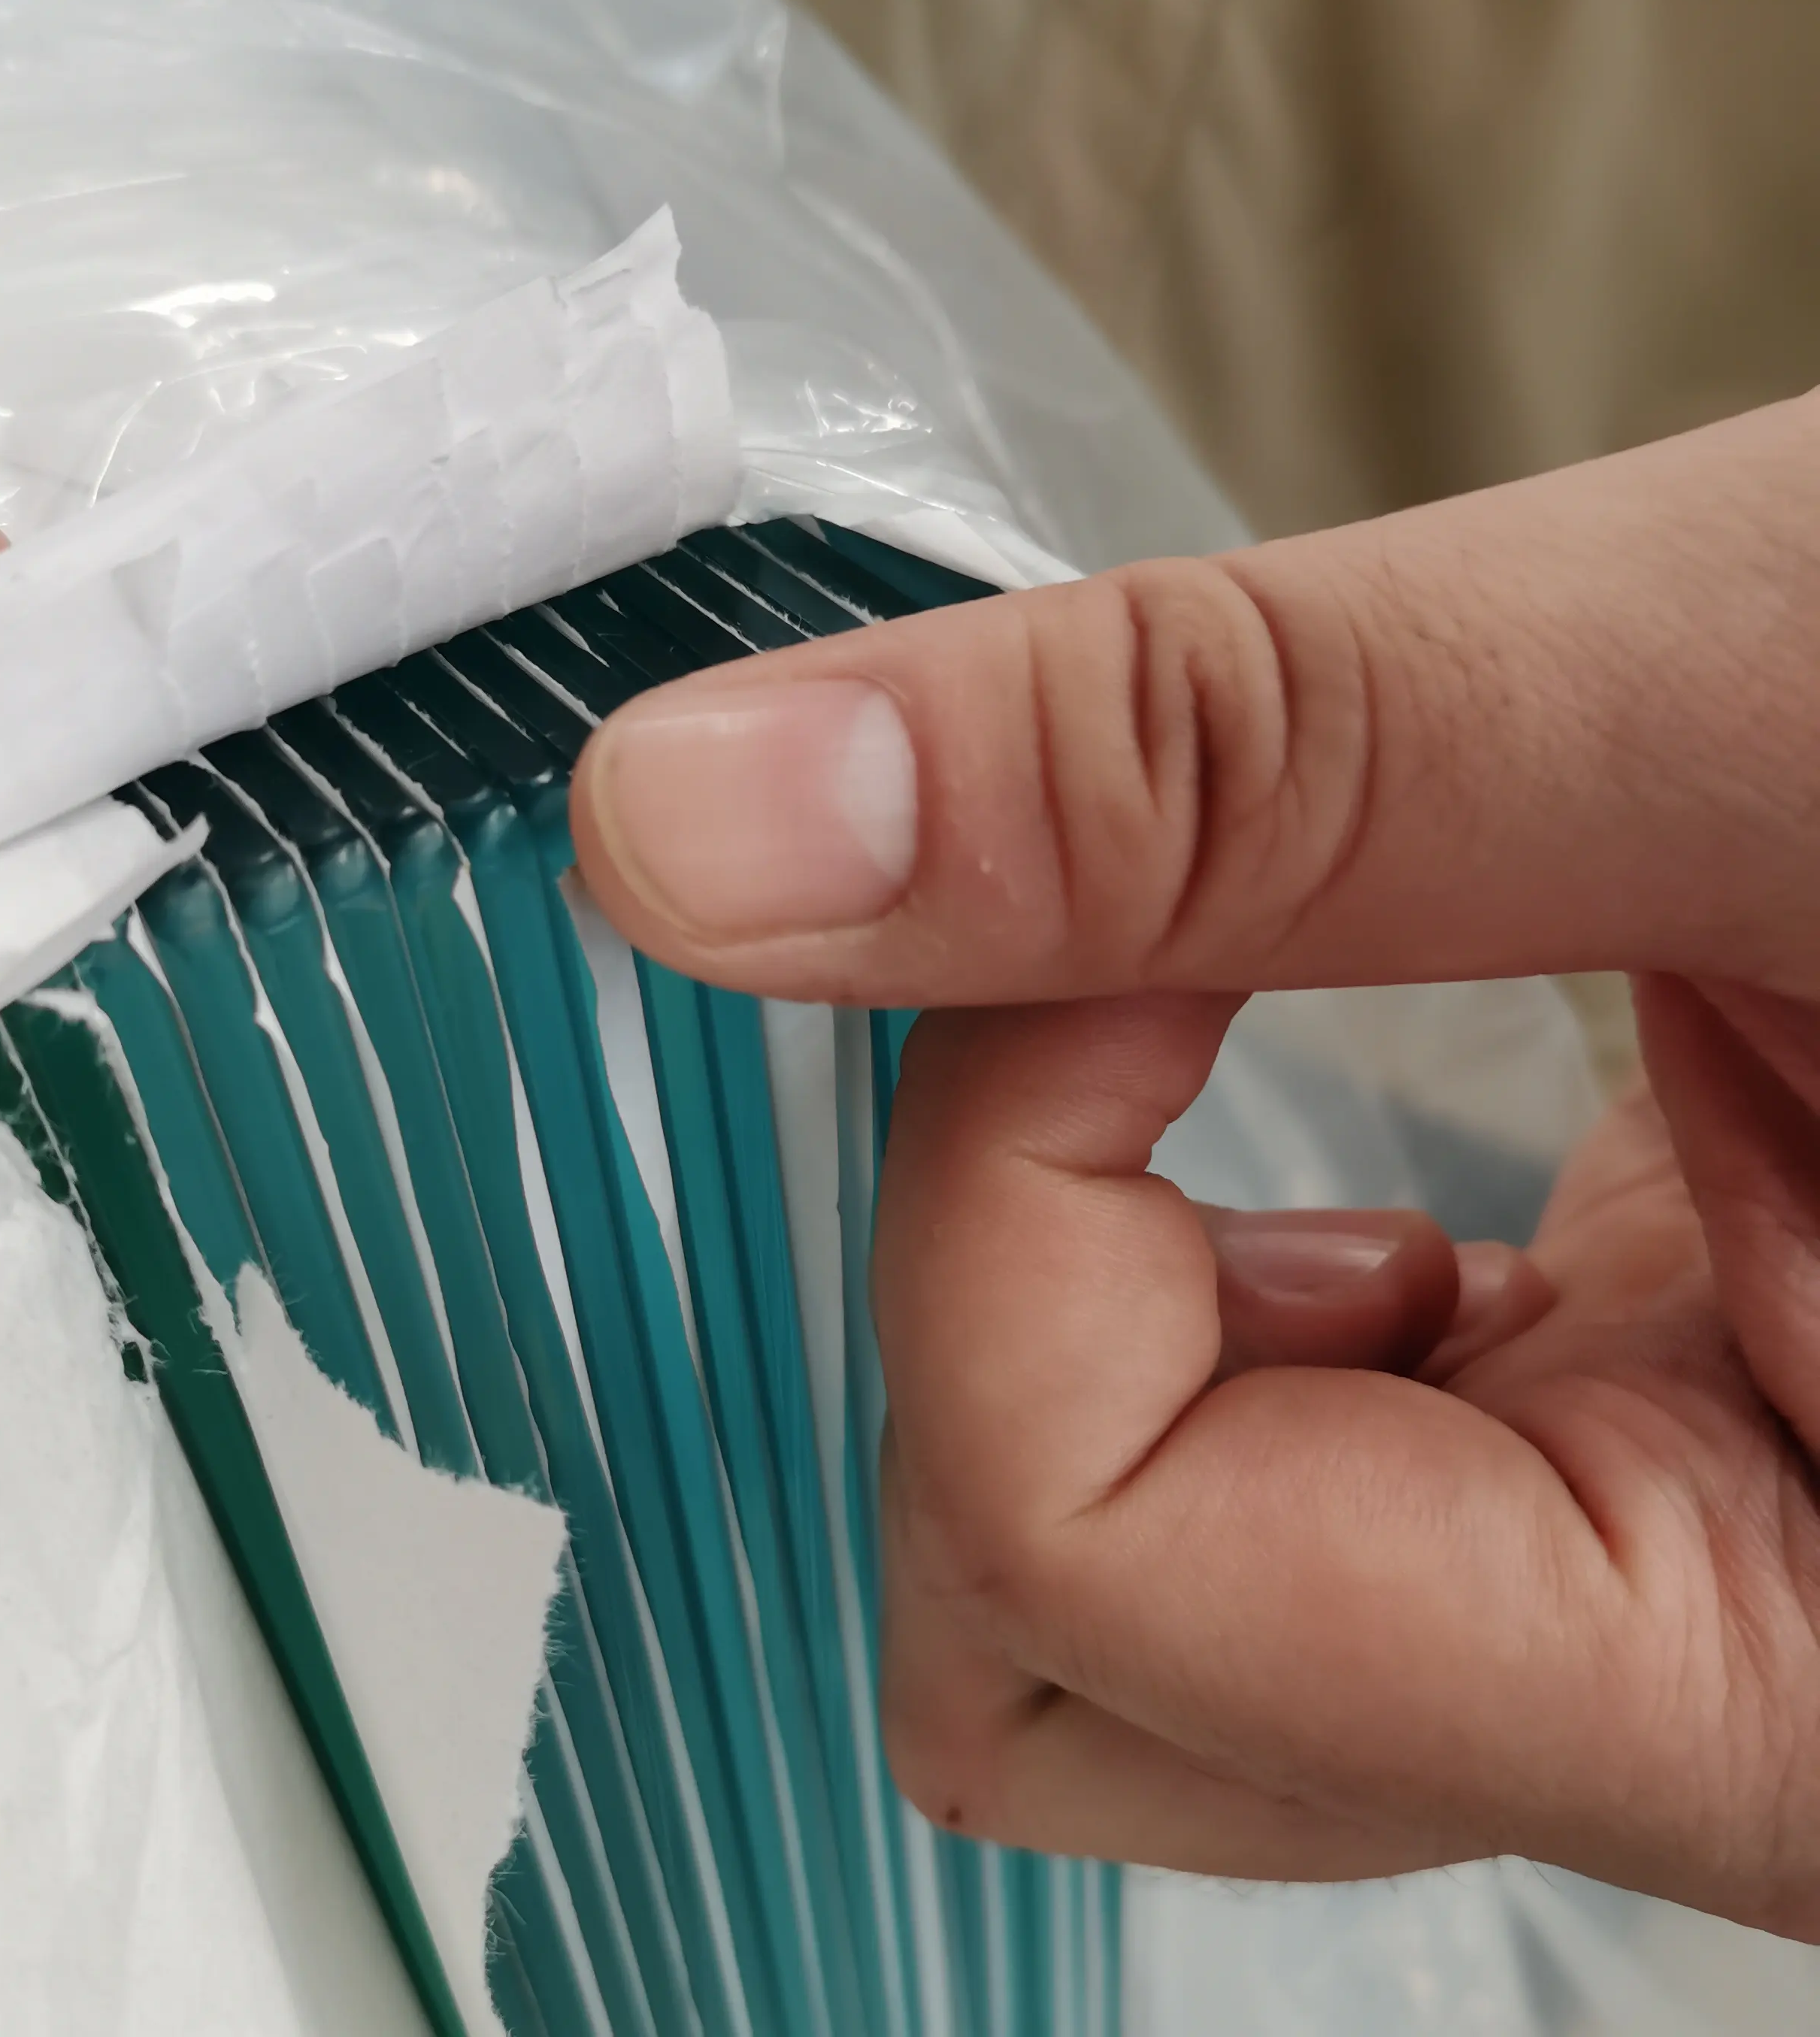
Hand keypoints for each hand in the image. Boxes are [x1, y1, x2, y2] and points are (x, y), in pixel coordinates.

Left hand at [571, 395, 1819, 1939]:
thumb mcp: (1755, 689)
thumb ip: (1201, 766)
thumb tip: (689, 825)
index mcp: (1801, 1680)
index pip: (1092, 1561)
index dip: (1007, 1180)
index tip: (1125, 899)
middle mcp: (1715, 1708)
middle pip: (1052, 1643)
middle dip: (1021, 1282)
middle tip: (1168, 972)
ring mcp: (1653, 1605)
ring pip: (1125, 1589)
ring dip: (1100, 1274)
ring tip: (1294, 1028)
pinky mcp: (1628, 1480)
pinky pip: (1254, 1480)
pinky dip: (1203, 1268)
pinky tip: (1362, 1127)